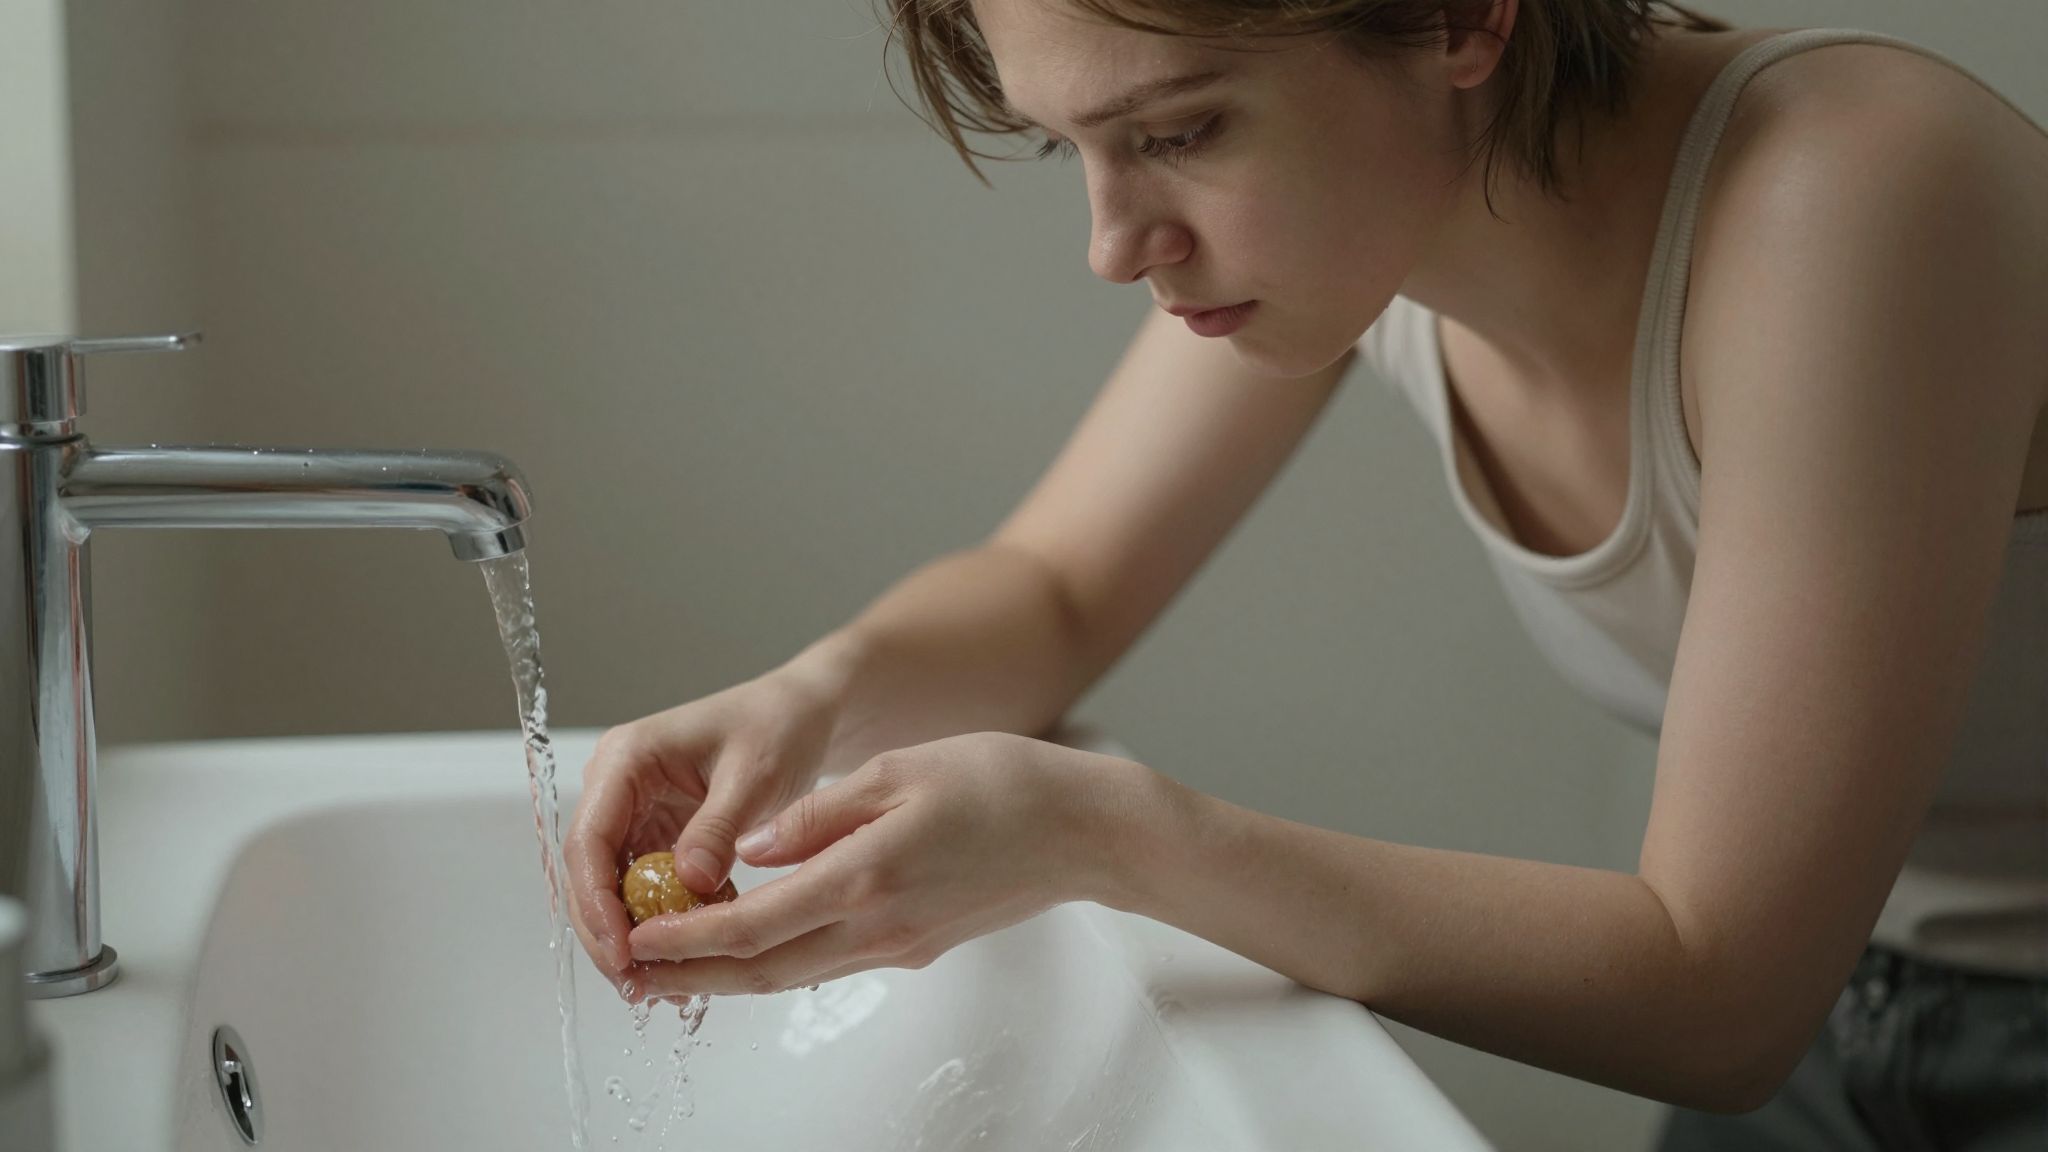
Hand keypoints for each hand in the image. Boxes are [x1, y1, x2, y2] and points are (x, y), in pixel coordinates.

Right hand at [563, 665, 842, 985]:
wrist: (800, 715)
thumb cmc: (777, 727)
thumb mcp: (754, 775)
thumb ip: (718, 827)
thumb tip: (687, 884)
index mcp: (625, 760)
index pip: (589, 840)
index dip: (596, 902)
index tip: (622, 951)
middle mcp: (617, 789)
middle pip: (591, 874)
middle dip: (609, 934)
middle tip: (637, 987)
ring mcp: (634, 815)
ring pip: (616, 891)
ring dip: (637, 938)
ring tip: (666, 989)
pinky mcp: (658, 838)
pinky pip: (649, 891)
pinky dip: (667, 926)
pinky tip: (691, 964)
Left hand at [619, 731, 1133, 1000]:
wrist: (1083, 832)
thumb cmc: (1003, 784)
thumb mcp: (899, 771)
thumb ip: (818, 814)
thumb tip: (755, 847)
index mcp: (863, 877)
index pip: (751, 924)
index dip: (686, 939)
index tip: (636, 939)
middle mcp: (875, 926)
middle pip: (762, 970)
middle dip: (691, 976)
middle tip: (633, 974)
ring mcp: (897, 945)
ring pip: (793, 974)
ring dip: (729, 977)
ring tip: (676, 967)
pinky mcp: (915, 946)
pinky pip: (829, 962)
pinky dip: (779, 960)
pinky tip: (755, 944)